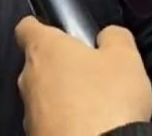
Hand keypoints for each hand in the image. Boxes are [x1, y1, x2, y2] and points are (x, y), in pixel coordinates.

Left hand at [14, 16, 151, 135]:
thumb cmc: (107, 100)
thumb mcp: (125, 59)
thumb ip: (114, 37)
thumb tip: (107, 35)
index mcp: (44, 49)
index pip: (26, 27)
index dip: (41, 26)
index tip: (58, 32)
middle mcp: (28, 77)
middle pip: (37, 63)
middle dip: (59, 66)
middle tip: (89, 73)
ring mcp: (28, 110)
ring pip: (41, 94)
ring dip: (60, 96)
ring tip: (92, 105)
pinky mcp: (33, 135)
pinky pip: (47, 121)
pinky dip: (62, 121)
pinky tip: (86, 127)